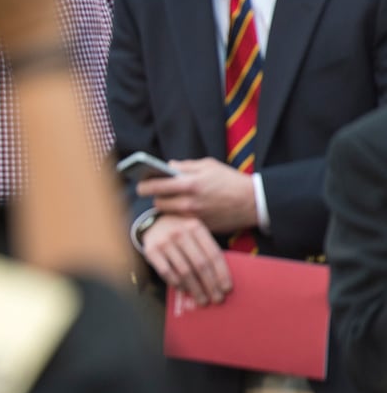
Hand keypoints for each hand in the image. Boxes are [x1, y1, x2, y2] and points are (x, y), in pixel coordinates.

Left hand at [136, 157, 257, 232]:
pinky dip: (178, 215)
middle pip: (158, 203)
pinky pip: (180, 221)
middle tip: (156, 192)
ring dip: (166, 207)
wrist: (253, 202)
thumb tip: (167, 166)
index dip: (144, 185)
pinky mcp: (200, 226)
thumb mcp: (208, 166)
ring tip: (169, 200)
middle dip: (155, 197)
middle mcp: (190, 202)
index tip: (140, 183)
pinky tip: (182, 209)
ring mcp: (194, 216)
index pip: (156, 186)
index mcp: (190, 184)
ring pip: (168, 214)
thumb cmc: (231, 180)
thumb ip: (185, 166)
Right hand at [139, 212, 231, 304]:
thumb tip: (221, 280)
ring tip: (203, 299)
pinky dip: (177, 284)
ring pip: (184, 271)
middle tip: (217, 299)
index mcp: (196, 227)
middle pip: (200, 264)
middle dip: (210, 285)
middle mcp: (179, 232)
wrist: (153, 225)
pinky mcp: (150, 251)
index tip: (227, 289)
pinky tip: (185, 290)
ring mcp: (164, 241)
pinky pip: (167, 273)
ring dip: (195, 289)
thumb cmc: (182, 234)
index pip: (213, 254)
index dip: (222, 273)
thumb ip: (207, 250)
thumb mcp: (196, 234)